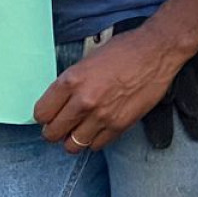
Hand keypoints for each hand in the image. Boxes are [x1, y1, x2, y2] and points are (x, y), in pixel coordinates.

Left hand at [33, 24, 187, 152]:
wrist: (156, 52)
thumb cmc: (124, 50)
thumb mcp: (87, 60)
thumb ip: (71, 83)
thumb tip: (59, 102)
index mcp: (72, 80)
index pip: (41, 113)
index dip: (44, 115)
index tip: (49, 115)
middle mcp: (84, 101)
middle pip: (53, 133)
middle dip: (54, 131)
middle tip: (62, 125)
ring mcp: (102, 115)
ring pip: (72, 145)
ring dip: (73, 138)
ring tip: (80, 128)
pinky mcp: (120, 125)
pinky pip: (96, 145)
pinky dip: (94, 140)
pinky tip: (98, 127)